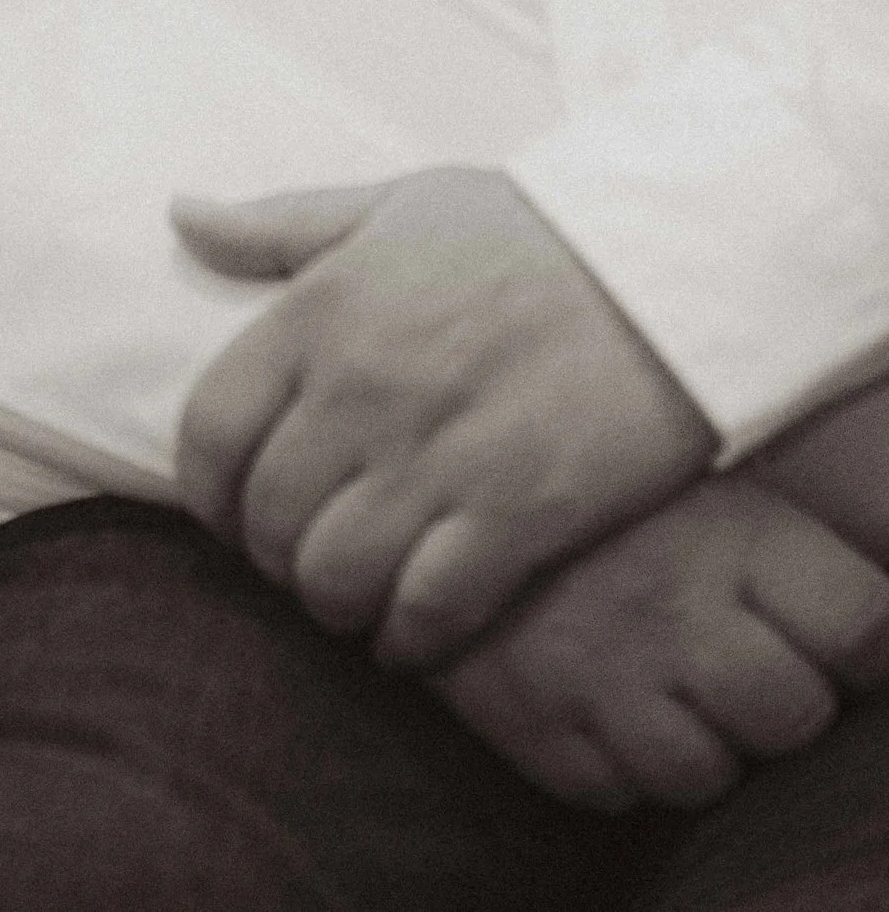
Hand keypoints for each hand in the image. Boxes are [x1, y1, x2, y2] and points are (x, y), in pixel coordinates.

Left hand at [173, 168, 714, 668]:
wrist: (667, 258)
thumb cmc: (529, 227)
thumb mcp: (393, 204)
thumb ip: (280, 226)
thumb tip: (181, 215)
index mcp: (320, 310)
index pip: (210, 432)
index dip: (208, 493)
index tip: (232, 511)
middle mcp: (362, 388)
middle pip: (269, 520)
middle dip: (276, 557)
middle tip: (305, 561)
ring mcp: (438, 455)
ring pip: (335, 577)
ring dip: (336, 605)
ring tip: (356, 601)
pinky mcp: (517, 511)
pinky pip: (429, 607)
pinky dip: (410, 636)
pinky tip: (415, 634)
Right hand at [438, 475, 888, 813]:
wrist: (420, 483)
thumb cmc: (575, 484)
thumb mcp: (683, 473)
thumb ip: (775, 543)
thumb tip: (865, 626)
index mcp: (724, 535)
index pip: (861, 627)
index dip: (855, 641)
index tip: (832, 634)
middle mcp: (675, 615)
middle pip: (793, 714)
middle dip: (778, 699)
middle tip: (735, 659)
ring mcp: (604, 681)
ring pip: (706, 775)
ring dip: (697, 744)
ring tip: (662, 686)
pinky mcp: (539, 730)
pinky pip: (617, 792)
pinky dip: (617, 762)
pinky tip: (599, 701)